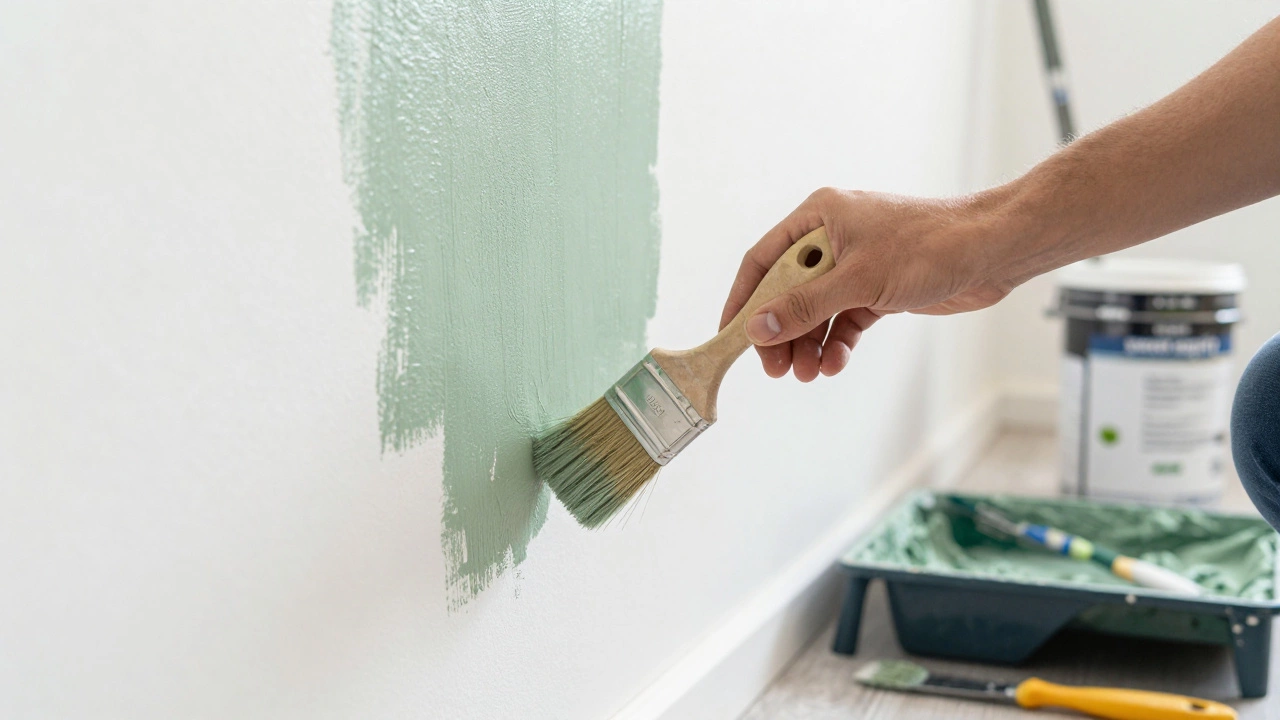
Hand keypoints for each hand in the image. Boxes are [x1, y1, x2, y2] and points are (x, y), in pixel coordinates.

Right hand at [720, 187, 1013, 380]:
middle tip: (775, 368)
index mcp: (819, 217)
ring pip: (816, 310)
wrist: (994, 250)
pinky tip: (836, 363)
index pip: (763, 260)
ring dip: (809, 344)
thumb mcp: (858, 279)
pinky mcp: (878, 288)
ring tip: (808, 373)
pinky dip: (838, 343)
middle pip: (786, 291)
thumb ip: (805, 306)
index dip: (743, 300)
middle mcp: (832, 237)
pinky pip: (844, 319)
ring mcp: (856, 264)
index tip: (731, 337)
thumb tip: (758, 329)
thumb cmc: (930, 245)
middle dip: (781, 332)